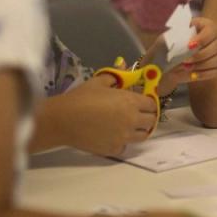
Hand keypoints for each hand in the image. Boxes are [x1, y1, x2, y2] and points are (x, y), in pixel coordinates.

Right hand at [42, 75, 156, 155]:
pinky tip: (113, 136)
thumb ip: (117, 76)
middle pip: (151, 121)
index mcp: (130, 101)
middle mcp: (132, 120)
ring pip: (143, 136)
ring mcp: (124, 137)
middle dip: (147, 116)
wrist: (63, 120)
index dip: (149, 102)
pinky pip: (125, 146)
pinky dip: (122, 142)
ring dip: (139, 130)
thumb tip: (125, 66)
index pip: (152, 104)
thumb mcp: (99, 81)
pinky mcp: (114, 149)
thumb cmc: (81, 97)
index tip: (143, 101)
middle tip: (137, 113)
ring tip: (128, 125)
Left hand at [153, 17, 216, 95]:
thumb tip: (182, 43)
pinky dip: (203, 74)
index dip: (202, 39)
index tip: (189, 46)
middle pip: (216, 47)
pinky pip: (215, 72)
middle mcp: (216, 39)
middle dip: (200, 55)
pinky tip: (192, 74)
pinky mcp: (216, 67)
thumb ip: (176, 37)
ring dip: (201, 65)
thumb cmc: (170, 44)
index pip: (211, 31)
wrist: (169, 60)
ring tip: (186, 68)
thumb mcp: (170, 37)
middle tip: (185, 61)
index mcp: (206, 26)